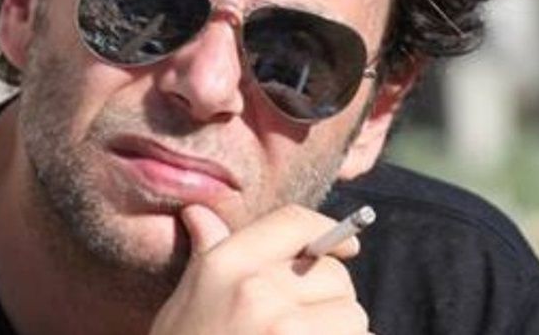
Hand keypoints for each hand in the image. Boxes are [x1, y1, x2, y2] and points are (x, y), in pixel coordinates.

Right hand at [149, 204, 369, 334]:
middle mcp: (256, 291)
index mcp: (225, 266)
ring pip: (352, 317)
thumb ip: (205, 256)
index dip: (327, 231)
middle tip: (303, 327)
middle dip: (332, 299)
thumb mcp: (186, 305)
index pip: (293, 223)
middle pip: (333, 275)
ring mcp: (285, 331)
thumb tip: (200, 214)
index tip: (345, 248)